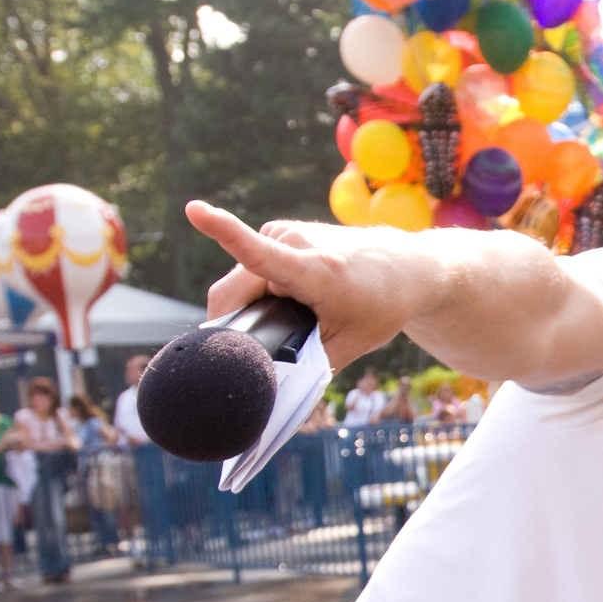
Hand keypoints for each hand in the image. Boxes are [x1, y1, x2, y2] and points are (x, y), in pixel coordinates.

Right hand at [188, 201, 446, 369]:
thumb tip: (267, 390)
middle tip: (262, 352)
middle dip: (234, 325)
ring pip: (240, 281)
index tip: (195, 211)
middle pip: (233, 292)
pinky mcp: (280, 230)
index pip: (260, 254)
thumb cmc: (381, 307)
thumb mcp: (349, 346)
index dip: (224, 233)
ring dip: (249, 307)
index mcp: (315, 270)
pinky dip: (259, 290)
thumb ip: (306, 365)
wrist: (407, 267)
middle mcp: (296, 241)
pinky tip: (290, 300)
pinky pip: (251, 267)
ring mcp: (285, 231)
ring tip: (295, 317)